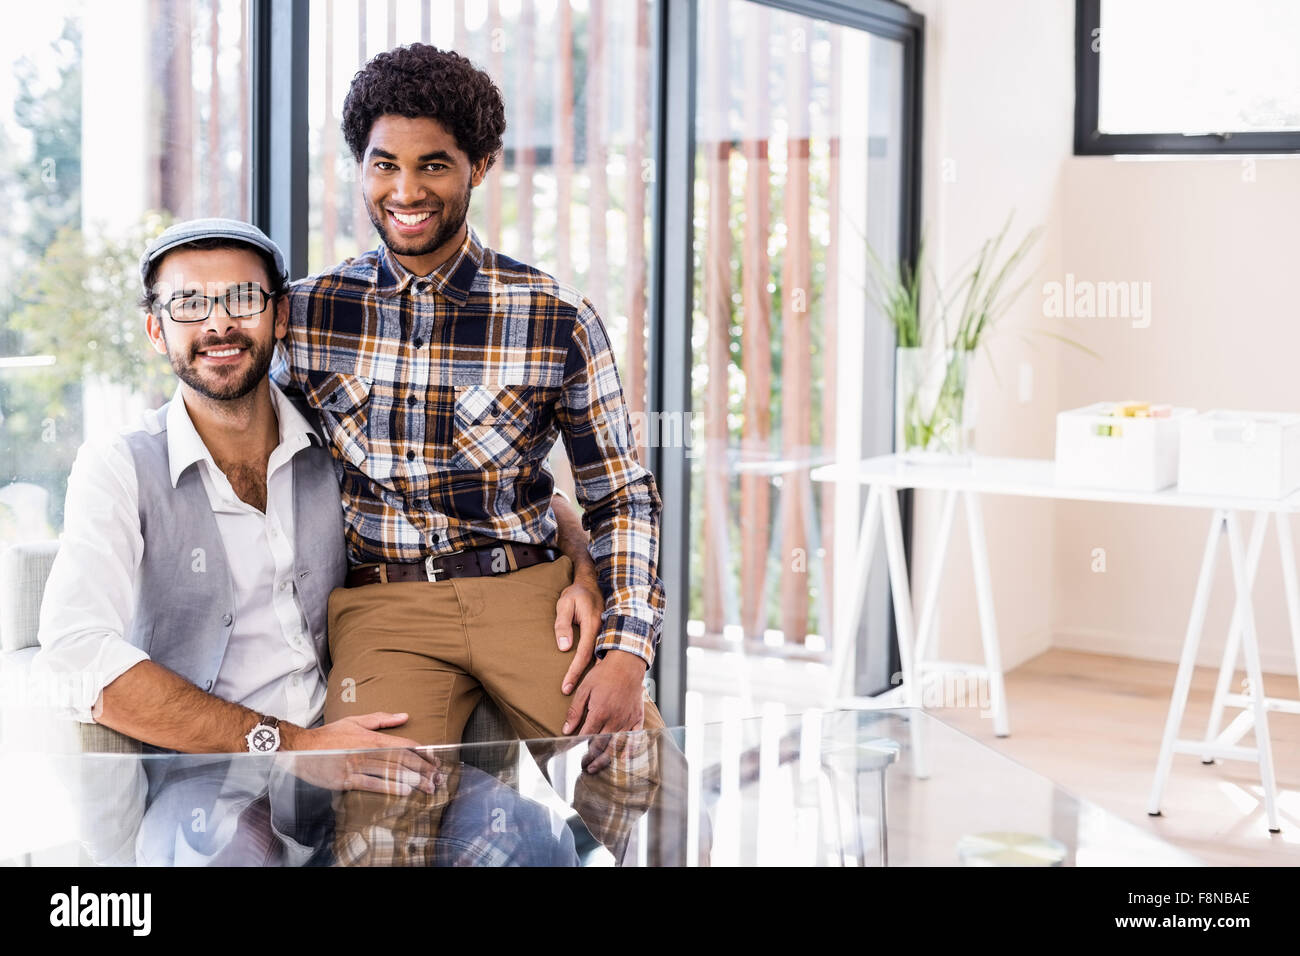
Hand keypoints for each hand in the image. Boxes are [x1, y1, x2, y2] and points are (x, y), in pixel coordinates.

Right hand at [280, 712, 442, 794]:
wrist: (301, 748)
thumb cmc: (329, 735)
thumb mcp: (355, 721)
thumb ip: (381, 719)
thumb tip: (405, 716)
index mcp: (370, 736)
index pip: (403, 744)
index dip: (422, 752)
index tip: (435, 760)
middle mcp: (366, 750)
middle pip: (401, 759)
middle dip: (423, 769)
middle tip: (438, 777)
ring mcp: (356, 765)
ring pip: (390, 772)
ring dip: (412, 780)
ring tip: (427, 787)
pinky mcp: (346, 780)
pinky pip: (372, 784)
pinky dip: (389, 787)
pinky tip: (405, 790)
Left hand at [554, 572, 603, 694]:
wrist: (591, 582)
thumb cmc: (576, 594)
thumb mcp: (564, 604)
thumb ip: (562, 624)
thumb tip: (563, 647)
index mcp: (593, 624)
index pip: (583, 654)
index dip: (574, 672)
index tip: (566, 687)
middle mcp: (602, 631)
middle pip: (594, 661)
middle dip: (585, 681)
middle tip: (573, 697)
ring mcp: (606, 633)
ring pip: (600, 659)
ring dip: (592, 677)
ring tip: (584, 696)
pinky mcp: (605, 635)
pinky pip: (601, 653)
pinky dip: (596, 667)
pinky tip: (592, 680)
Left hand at [562, 649, 646, 772]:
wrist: (627, 663)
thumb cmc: (604, 674)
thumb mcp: (584, 689)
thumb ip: (575, 710)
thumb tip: (566, 729)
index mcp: (599, 712)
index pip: (586, 736)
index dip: (577, 748)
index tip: (570, 755)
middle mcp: (614, 719)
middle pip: (601, 745)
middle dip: (590, 759)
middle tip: (583, 767)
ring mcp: (627, 719)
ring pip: (616, 745)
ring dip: (605, 759)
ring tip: (596, 767)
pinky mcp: (637, 717)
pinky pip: (635, 737)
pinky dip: (629, 749)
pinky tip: (623, 758)